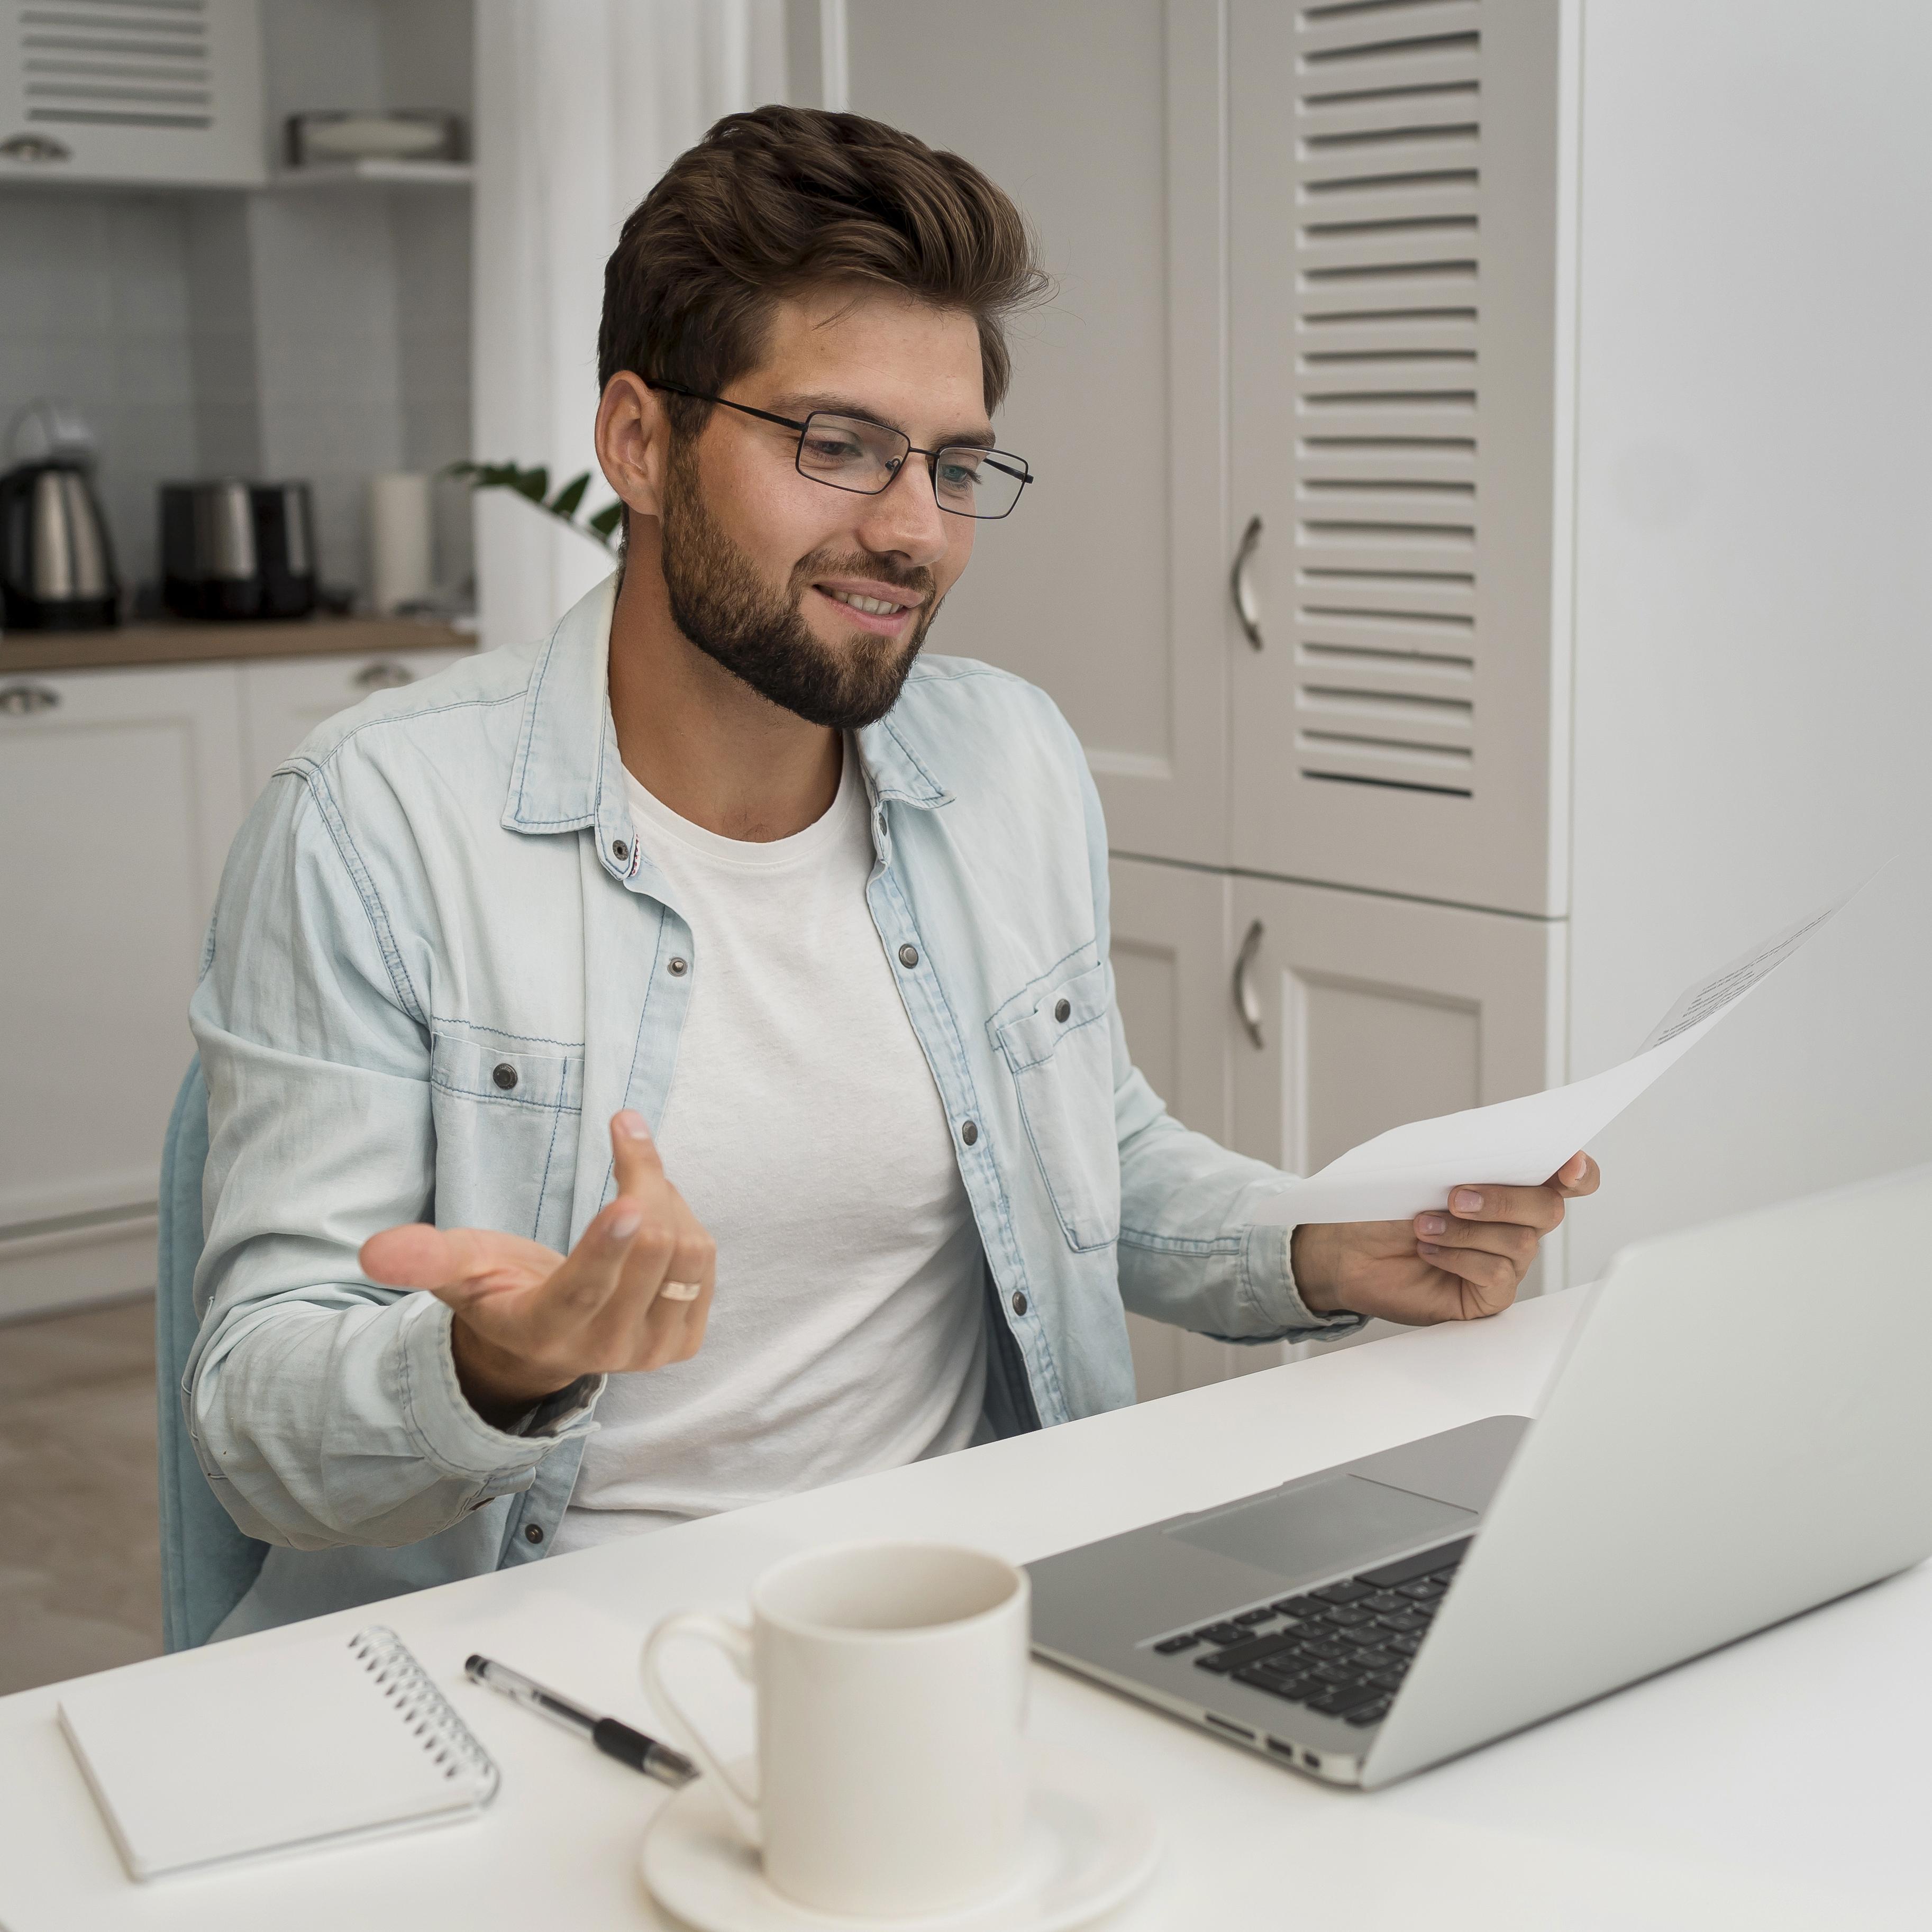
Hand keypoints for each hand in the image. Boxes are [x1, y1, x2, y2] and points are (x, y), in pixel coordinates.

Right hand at [359, 1111, 714, 1424]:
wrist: (545, 1339)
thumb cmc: (500, 1289)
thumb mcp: (459, 1271)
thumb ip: (425, 1259)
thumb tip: (373, 1251)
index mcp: (545, 1331)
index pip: (584, 1290)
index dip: (607, 1247)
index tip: (625, 1198)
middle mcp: (605, 1350)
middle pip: (650, 1253)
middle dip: (643, 1182)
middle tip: (624, 1137)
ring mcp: (651, 1350)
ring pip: (685, 1250)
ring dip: (665, 1196)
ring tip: (634, 1183)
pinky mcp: (685, 1339)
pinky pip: (703, 1263)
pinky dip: (684, 1220)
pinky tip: (653, 1217)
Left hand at [1291, 1151, 1600, 1325]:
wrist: (1346, 1247)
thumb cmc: (1385, 1204)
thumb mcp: (1419, 1167)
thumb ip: (1460, 1155)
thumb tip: (1492, 1150)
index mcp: (1508, 1184)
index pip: (1565, 1178)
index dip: (1578, 1172)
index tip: (1569, 1167)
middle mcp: (1515, 1222)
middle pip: (1548, 1208)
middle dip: (1504, 1199)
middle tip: (1456, 1196)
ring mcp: (1504, 1259)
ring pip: (1519, 1242)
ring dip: (1467, 1230)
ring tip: (1423, 1226)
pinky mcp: (1487, 1295)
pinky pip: (1497, 1276)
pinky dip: (1460, 1259)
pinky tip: (1429, 1252)